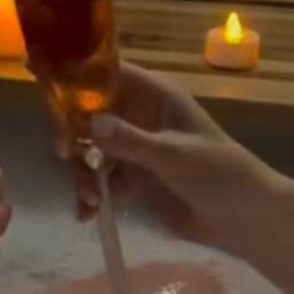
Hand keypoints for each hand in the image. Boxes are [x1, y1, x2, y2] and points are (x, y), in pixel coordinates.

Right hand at [74, 62, 286, 250]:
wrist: (244, 219)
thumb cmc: (219, 173)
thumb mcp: (175, 155)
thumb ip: (132, 141)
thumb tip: (90, 123)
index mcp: (154, 96)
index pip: (109, 73)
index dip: (79, 75)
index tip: (49, 85)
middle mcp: (138, 117)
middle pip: (90, 113)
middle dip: (73, 132)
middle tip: (64, 152)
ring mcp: (134, 148)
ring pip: (90, 149)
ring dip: (83, 171)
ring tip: (90, 197)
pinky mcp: (133, 178)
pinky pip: (100, 180)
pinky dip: (91, 194)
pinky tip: (87, 214)